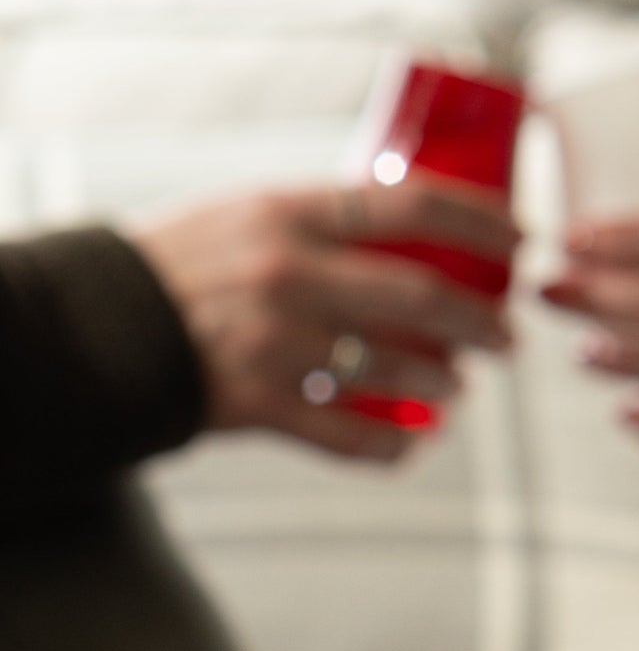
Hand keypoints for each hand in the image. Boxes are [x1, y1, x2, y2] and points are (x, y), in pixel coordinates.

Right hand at [133, 180, 518, 460]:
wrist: (101, 325)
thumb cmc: (186, 265)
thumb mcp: (248, 215)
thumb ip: (324, 223)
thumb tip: (419, 229)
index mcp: (288, 211)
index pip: (411, 204)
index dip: (482, 222)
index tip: (524, 239)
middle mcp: (289, 273)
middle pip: (426, 298)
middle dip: (485, 322)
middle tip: (508, 336)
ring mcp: (278, 344)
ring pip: (401, 373)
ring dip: (448, 384)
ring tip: (460, 385)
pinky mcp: (264, 406)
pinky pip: (358, 438)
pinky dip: (398, 446)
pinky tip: (417, 440)